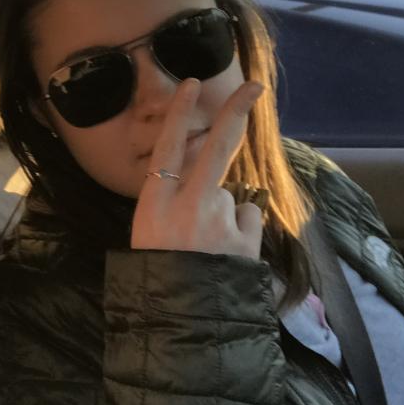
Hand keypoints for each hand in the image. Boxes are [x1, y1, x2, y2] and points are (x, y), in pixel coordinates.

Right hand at [130, 78, 263, 258]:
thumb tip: (207, 183)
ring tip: (209, 247)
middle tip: (255, 89)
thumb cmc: (157, 276)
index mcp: (155, 202)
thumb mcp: (148, 234)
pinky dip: (241, 230)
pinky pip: (247, 219)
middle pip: (216, 148)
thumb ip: (173, 203)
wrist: (180, 320)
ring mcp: (219, 219)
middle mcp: (188, 203)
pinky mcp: (245, 238)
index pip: (168, 146)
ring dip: (225, 214)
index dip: (179, 113)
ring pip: (231, 198)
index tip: (191, 83)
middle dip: (236, 113)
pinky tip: (226, 253)